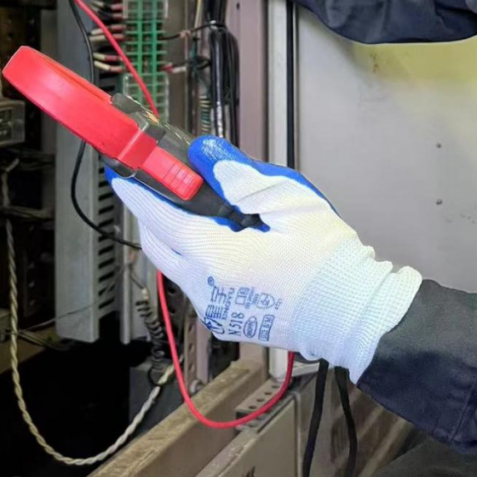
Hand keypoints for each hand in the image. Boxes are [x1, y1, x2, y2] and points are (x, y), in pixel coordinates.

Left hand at [108, 137, 421, 380]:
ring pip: (175, 265)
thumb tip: (203, 155)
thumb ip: (240, 176)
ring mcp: (214, 312)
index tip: (121, 171)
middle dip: (154, 212)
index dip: (138, 192)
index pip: (161, 220)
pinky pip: (195, 282)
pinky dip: (197, 256)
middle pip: (159, 245)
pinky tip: (226, 238)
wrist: (354, 315)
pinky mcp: (226, 321)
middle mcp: (206, 292)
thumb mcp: (290, 201)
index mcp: (219, 261)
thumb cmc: (328, 258)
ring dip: (178, 234)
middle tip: (167, 183)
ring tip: (207, 207)